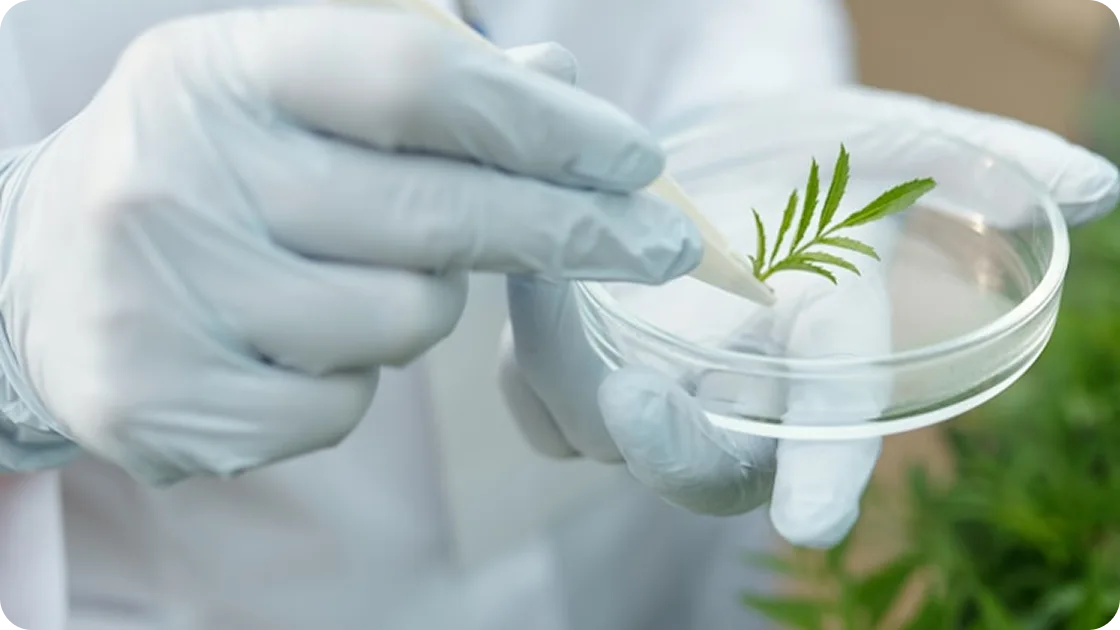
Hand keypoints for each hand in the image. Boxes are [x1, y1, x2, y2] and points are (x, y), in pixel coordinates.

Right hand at [0, 8, 701, 483]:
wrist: (38, 279)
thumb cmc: (204, 173)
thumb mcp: (290, 98)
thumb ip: (421, 88)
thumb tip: (559, 75)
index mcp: (217, 70)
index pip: (414, 79)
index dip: (543, 120)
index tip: (634, 157)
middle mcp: (176, 174)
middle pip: (433, 211)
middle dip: (567, 229)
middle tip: (652, 243)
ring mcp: (159, 297)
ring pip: (404, 320)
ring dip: (422, 306)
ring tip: (355, 278)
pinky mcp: (162, 404)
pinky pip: (342, 406)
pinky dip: (352, 378)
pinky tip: (294, 343)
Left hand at [499, 84, 1118, 546]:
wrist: (719, 151)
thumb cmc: (815, 150)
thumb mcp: (896, 137)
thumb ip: (986, 160)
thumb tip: (1097, 187)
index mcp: (826, 348)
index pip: (838, 423)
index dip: (829, 472)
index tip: (811, 523)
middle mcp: (743, 393)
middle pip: (706, 465)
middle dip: (668, 448)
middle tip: (628, 401)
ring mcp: (656, 389)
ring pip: (600, 434)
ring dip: (570, 375)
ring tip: (549, 276)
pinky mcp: (578, 371)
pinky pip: (537, 402)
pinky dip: (525, 360)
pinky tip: (528, 277)